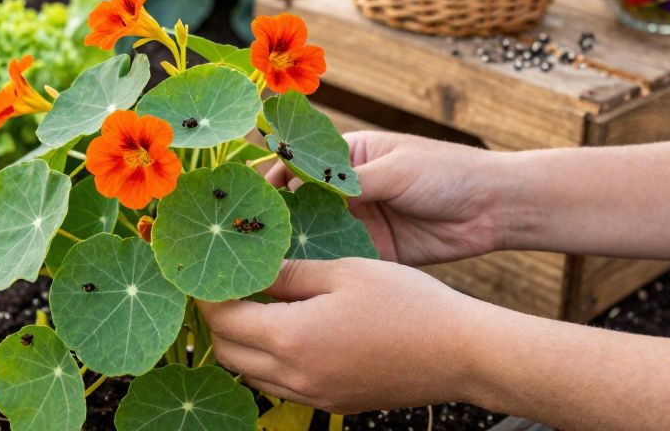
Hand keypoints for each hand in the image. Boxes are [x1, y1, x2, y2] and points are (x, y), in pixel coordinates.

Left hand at [199, 258, 494, 413]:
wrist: (461, 353)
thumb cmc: (407, 303)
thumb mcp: (344, 271)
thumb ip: (290, 273)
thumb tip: (251, 268)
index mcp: (293, 338)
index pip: (224, 318)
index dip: (208, 292)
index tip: (207, 269)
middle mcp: (295, 376)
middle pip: (227, 350)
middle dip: (217, 317)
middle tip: (225, 283)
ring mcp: (314, 395)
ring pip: (250, 372)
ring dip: (240, 340)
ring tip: (253, 302)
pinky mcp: (332, 402)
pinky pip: (279, 384)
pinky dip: (268, 358)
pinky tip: (286, 327)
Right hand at [267, 131, 506, 264]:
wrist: (495, 208)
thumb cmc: (447, 172)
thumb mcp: (397, 171)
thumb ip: (352, 183)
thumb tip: (304, 190)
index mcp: (349, 156)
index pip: (299, 164)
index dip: (273, 179)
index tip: (251, 200)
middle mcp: (348, 189)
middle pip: (302, 202)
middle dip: (277, 217)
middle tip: (249, 237)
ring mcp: (360, 220)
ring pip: (317, 232)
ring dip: (294, 245)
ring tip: (266, 262)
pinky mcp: (374, 251)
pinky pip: (340, 258)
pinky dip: (321, 268)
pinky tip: (300, 280)